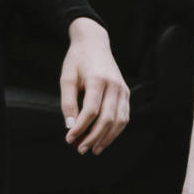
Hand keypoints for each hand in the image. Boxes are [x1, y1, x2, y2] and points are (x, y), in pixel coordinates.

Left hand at [60, 19, 130, 155]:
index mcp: (97, 79)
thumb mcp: (67, 78)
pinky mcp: (126, 93)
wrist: (94, 43)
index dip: (81, 127)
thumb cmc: (78, 60)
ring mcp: (123, 89)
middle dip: (94, 137)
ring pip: (119, 121)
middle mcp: (114, 85)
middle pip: (107, 118)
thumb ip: (68, 102)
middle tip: (81, 149)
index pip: (91, 110)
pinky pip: (124, 116)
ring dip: (107, 138)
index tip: (69, 139)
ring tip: (94, 149)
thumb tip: (70, 126)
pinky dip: (116, 131)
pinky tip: (105, 139)